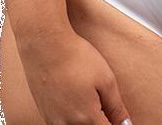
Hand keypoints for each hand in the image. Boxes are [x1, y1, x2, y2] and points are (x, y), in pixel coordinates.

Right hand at [18, 26, 133, 124]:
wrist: (45, 45)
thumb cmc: (76, 57)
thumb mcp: (106, 79)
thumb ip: (117, 107)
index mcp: (87, 119)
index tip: (116, 117)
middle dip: (100, 121)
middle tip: (102, 104)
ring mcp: (53, 122)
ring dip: (85, 121)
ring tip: (87, 97)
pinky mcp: (44, 114)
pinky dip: (71, 119)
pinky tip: (73, 100)